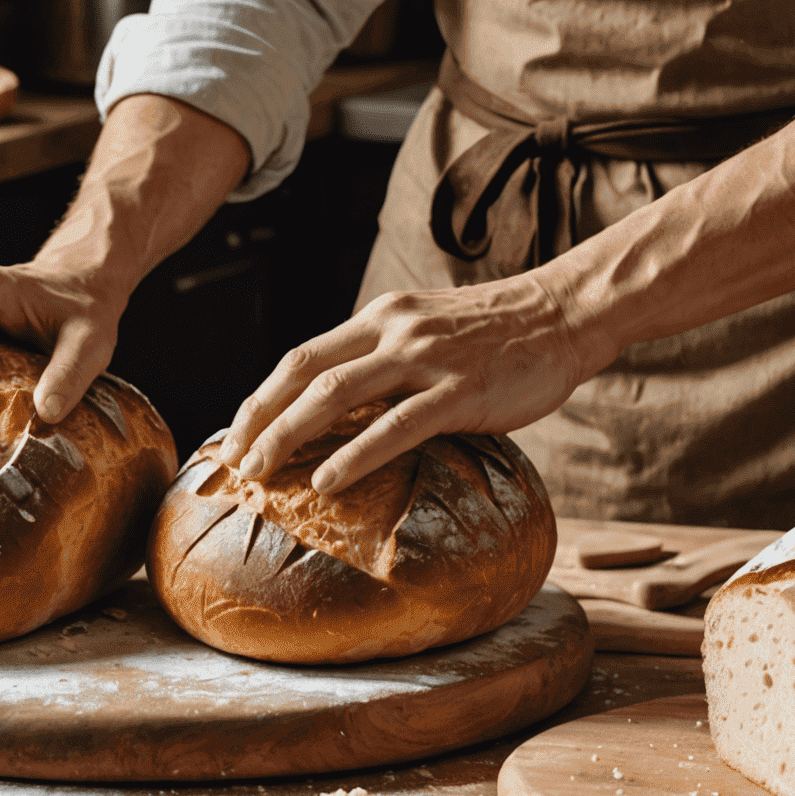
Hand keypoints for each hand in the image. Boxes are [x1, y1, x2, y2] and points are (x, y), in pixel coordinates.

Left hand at [215, 273, 583, 494]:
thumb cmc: (498, 332)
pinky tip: (327, 482)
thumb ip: (387, 357)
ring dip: (289, 435)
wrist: (563, 313)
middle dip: (259, 418)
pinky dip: (354, 455)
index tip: (236, 433)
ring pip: (336, 395)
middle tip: (231, 461)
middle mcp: (393, 330)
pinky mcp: (459, 390)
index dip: (261, 396)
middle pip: (303, 373)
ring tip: (261, 473)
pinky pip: (396, 426)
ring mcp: (425, 358)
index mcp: (381, 316)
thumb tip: (344, 407)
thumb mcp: (429, 328)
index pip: (302, 355)